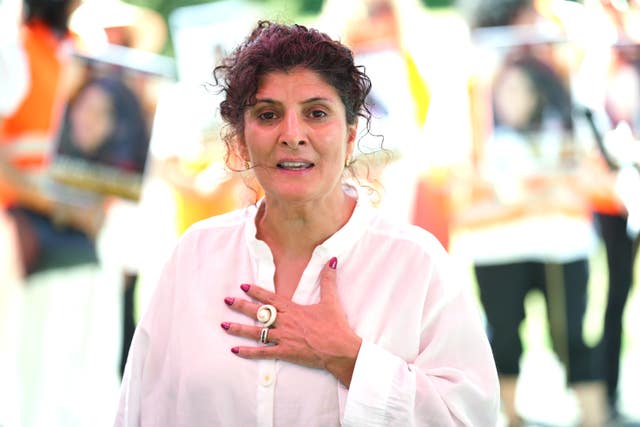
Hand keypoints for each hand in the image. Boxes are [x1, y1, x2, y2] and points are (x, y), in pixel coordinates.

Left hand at [222, 257, 361, 386]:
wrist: (339, 350)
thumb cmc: (335, 326)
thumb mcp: (331, 301)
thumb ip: (328, 280)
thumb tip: (331, 260)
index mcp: (293, 309)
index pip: (271, 297)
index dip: (256, 291)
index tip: (243, 286)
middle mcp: (285, 322)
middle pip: (259, 313)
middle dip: (241, 306)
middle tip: (227, 301)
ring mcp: (283, 338)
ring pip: (256, 332)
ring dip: (238, 328)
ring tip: (224, 325)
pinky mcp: (285, 352)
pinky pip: (262, 353)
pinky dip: (248, 352)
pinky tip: (235, 350)